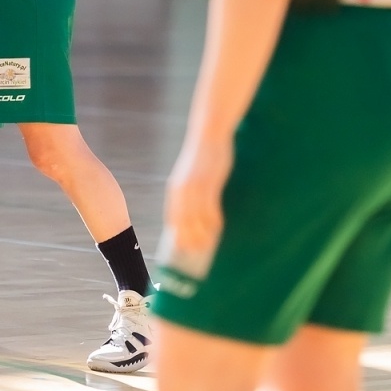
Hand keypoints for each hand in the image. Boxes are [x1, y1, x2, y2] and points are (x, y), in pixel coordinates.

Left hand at [163, 137, 232, 268]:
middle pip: (183, 222)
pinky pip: (211, 208)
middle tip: (194, 254)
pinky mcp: (209, 184)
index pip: (172, 218)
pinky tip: (218, 228)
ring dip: (202, 234)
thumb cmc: (200, 158)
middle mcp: (182, 190)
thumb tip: (191, 213)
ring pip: (197, 218)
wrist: (208, 136)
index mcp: (175, 189)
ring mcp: (195, 188)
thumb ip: (188, 194)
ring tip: (206, 247)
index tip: (180, 249)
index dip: (176, 234)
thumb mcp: (190, 177)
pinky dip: (214, 220)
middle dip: (187, 239)